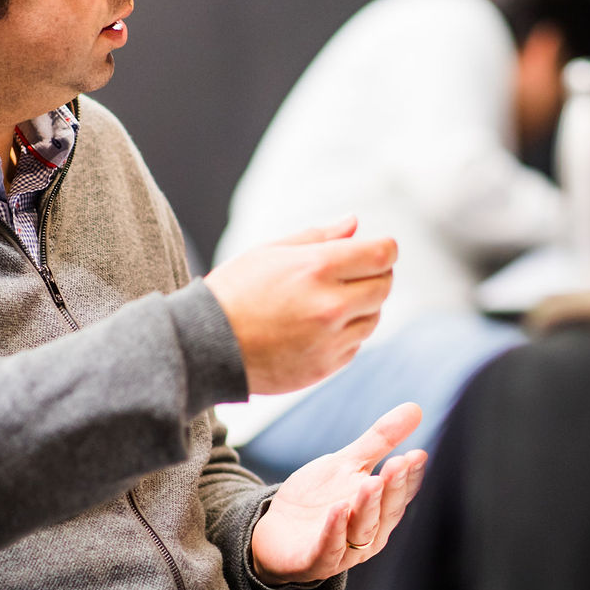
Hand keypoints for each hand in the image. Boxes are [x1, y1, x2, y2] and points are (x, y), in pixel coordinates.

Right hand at [206, 218, 396, 394]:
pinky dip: (345, 334)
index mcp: (317, 268)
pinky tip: (314, 328)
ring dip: (361, 307)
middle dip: (375, 275)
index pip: (382, 254)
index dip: (385, 249)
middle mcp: (330, 305)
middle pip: (384, 285)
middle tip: (352, 274)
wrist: (205, 346)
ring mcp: (330, 340)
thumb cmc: (235, 291)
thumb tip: (355, 223)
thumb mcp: (271, 252)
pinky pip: (354, 345)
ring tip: (326, 302)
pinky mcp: (325, 367)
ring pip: (373, 317)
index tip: (376, 250)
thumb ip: (319, 237)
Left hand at [250, 404, 429, 583]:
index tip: (417, 454)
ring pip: (361, 531)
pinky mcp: (314, 562)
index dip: (410, 476)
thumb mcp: (346, 465)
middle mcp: (368, 535)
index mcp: (379, 512)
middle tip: (398, 463)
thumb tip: (415, 408)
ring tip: (370, 482)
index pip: (400, 494)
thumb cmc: (317, 501)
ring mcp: (343, 552)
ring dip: (367, 507)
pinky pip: (327, 550)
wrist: (275, 534)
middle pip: (385, 512)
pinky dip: (334, 532)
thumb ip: (379, 441)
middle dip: (392, 488)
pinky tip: (337, 509)